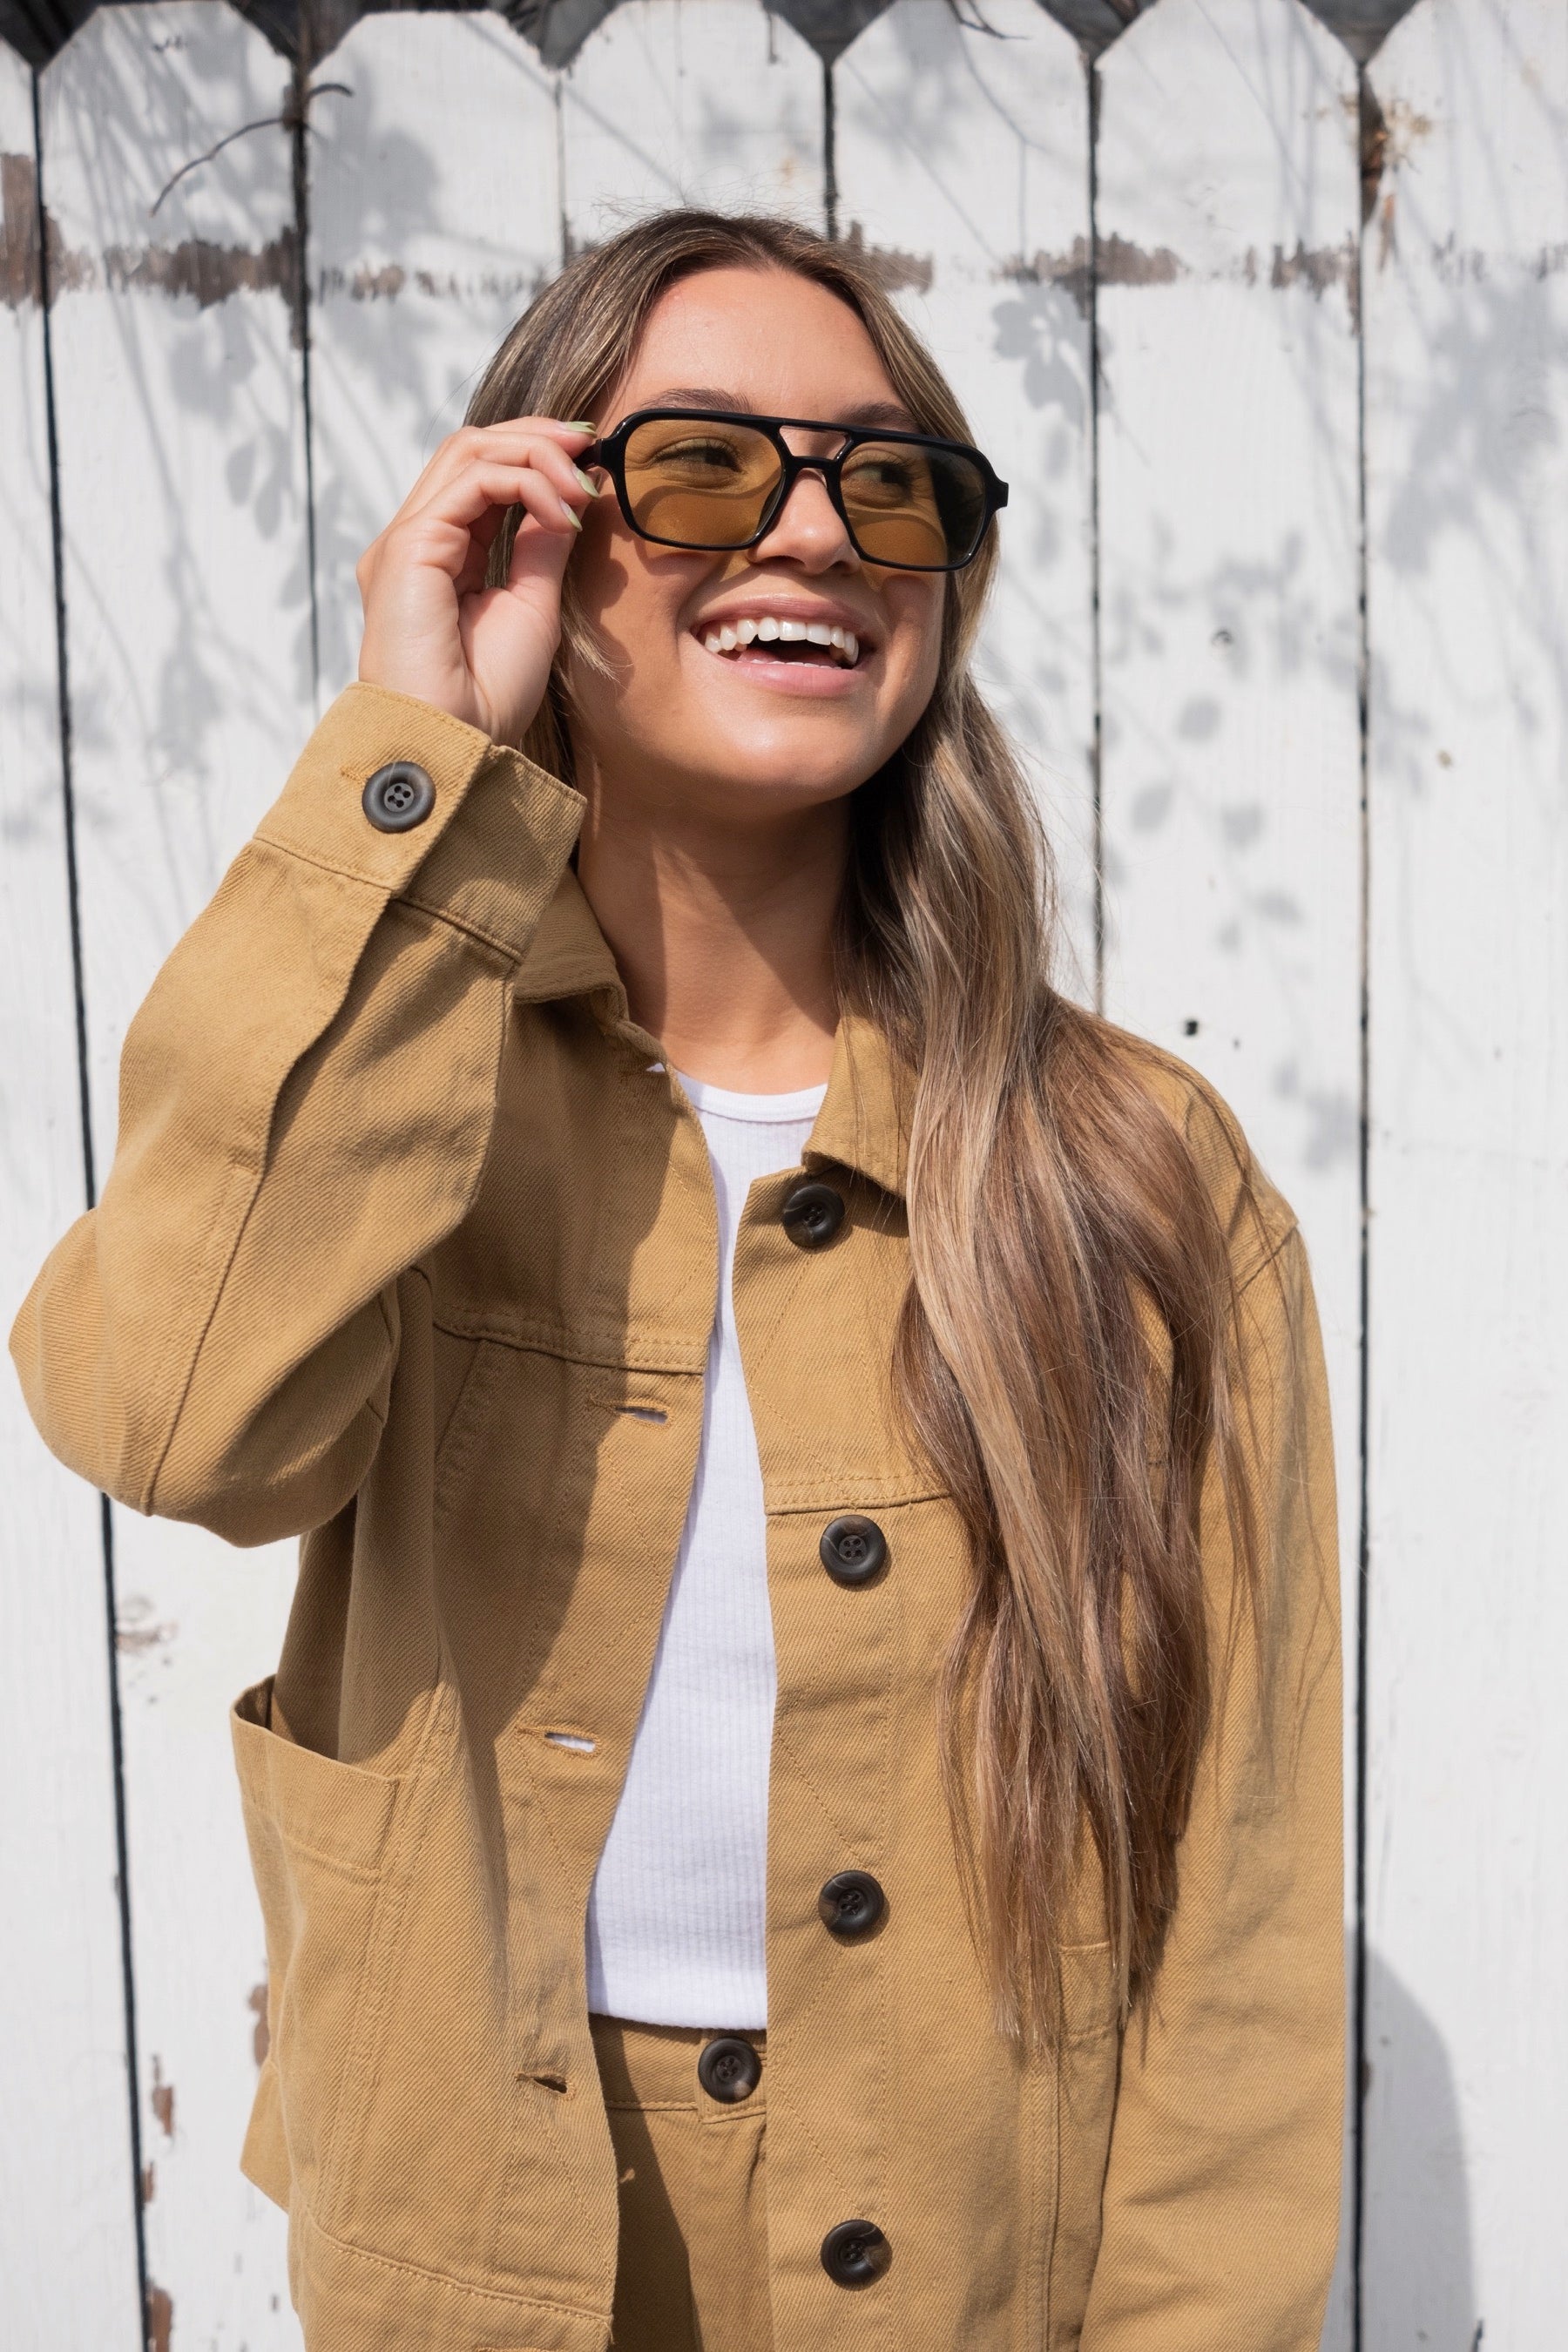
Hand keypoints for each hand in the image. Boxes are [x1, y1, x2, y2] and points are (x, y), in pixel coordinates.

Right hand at [355, 419, 598, 745]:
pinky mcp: (409, 547)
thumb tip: (569, 497)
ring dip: (536, 454)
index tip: (590, 461)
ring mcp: (407, 541)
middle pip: (471, 449)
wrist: (456, 744)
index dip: (536, 456)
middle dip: (537, 439)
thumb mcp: (531, 607)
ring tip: (582, 482)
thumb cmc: (488, 698)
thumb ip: (541, 548)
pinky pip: (472, 481)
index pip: (481, 474)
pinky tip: (561, 510)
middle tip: (590, 446)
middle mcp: (417, 540)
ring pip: (469, 451)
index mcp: (440, 555)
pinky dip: (525, 483)